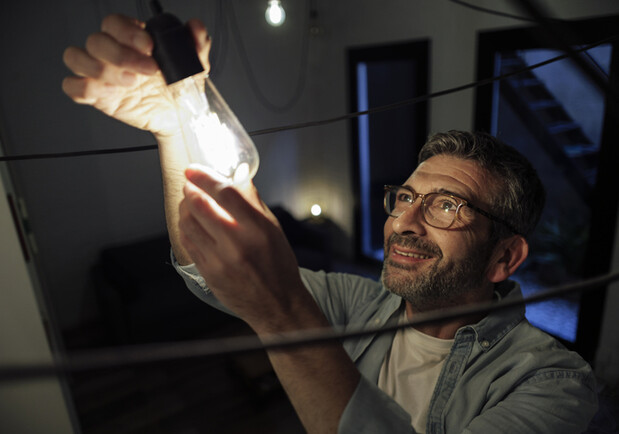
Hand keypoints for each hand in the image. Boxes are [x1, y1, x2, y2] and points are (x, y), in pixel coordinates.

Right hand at [62, 14, 210, 137]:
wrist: (178, 116)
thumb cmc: (179, 87)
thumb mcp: (193, 65)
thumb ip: (196, 43)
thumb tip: (197, 27)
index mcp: (131, 39)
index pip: (114, 23)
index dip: (127, 33)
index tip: (149, 47)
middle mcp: (111, 52)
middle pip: (95, 40)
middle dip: (120, 55)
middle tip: (148, 70)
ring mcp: (100, 72)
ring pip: (76, 57)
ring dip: (101, 69)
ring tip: (131, 83)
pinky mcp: (95, 95)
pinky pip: (71, 86)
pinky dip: (84, 88)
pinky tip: (110, 94)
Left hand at [178, 166, 308, 330]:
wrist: (277, 304)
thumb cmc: (279, 266)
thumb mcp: (274, 230)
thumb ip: (254, 202)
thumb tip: (239, 176)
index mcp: (258, 229)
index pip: (225, 193)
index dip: (205, 177)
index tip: (195, 170)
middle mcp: (237, 243)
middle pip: (201, 205)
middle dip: (190, 189)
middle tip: (189, 183)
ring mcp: (220, 259)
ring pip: (189, 224)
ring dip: (184, 208)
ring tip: (189, 203)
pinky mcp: (209, 272)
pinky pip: (188, 243)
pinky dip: (185, 228)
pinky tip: (190, 224)